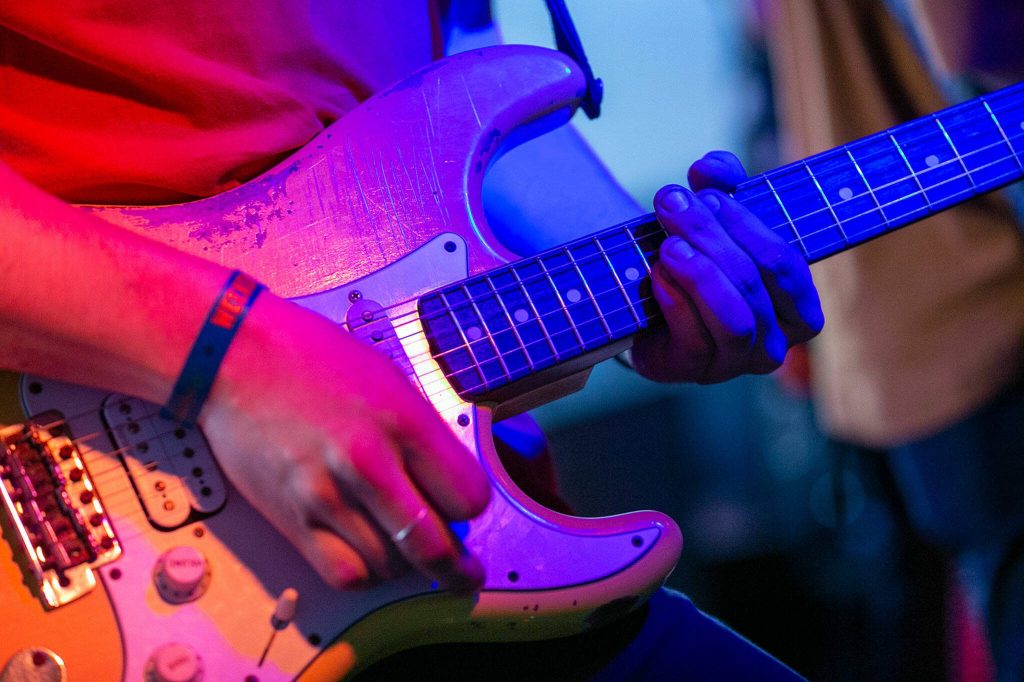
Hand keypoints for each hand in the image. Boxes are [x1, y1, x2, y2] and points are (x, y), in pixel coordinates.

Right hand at [200, 293, 489, 590]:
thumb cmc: (312, 359)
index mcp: (403, 420)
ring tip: (404, 550)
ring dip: (405, 566)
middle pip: (433, 546)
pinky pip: (343, 573)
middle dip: (457, 568)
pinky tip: (368, 556)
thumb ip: (422, 436)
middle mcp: (368, 460)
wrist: (236, 357)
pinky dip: (363, 574)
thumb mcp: (389, 380)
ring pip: (390, 566)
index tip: (463, 509)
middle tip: (464, 574)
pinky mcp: (291, 516)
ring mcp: (326, 493)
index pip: (467, 497)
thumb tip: (447, 486)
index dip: (470, 509)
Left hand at [631, 151, 823, 382]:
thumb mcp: (712, 216)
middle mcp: (773, 342)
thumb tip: (712, 168)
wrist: (642, 307)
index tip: (707, 192)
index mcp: (795, 307)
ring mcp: (734, 363)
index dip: (748, 224)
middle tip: (671, 203)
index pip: (787, 264)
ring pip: (734, 317)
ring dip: (701, 273)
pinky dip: (676, 302)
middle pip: (755, 282)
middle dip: (711, 235)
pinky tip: (657, 276)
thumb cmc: (693, 262)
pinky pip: (695, 339)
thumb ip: (720, 184)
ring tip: (669, 245)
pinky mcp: (692, 371)